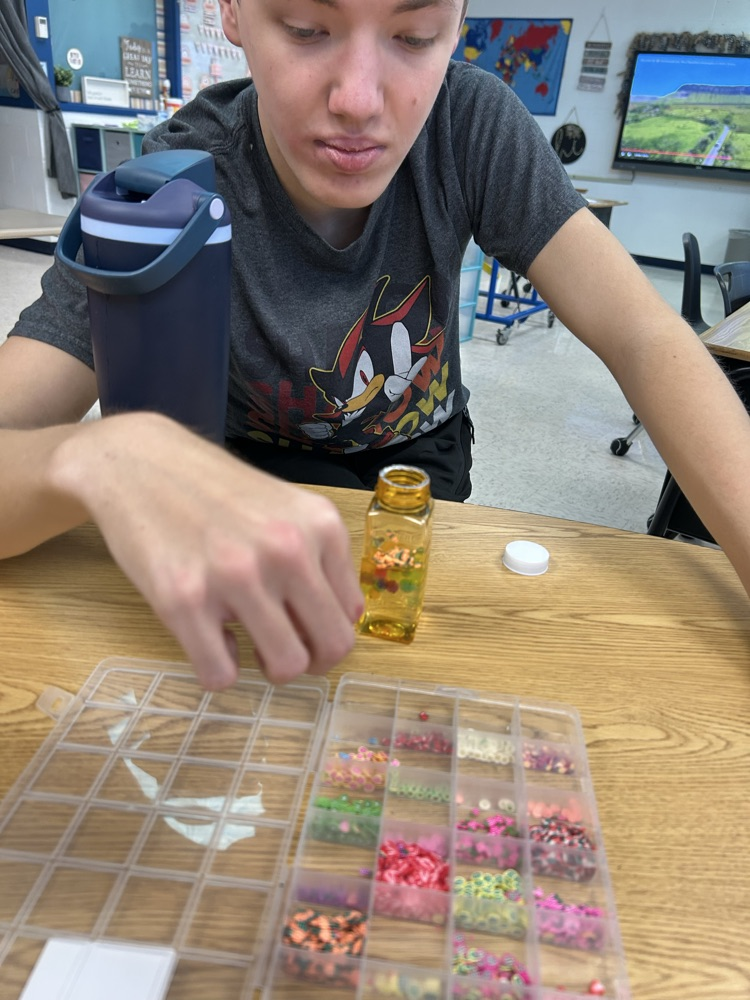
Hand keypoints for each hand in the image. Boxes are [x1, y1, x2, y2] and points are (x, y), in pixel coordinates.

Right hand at [52, 413, 363, 687]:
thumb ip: (319, 561)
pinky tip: (209, 639)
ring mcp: (235, 576)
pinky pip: (221, 675)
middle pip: (331, 647)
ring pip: (286, 667)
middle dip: (310, 661)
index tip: (303, 628)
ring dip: (268, 668)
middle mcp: (286, 550)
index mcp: (320, 527)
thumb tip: (336, 626)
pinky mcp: (183, 600)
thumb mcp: (288, 510)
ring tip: (247, 644)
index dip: (328, 632)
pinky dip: (219, 670)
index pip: (351, 615)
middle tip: (283, 648)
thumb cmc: (219, 494)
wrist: (142, 464)